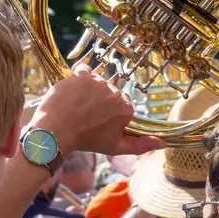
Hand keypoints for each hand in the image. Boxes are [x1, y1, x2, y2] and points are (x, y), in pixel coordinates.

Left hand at [30, 63, 163, 156]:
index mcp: (125, 109)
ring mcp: (97, 81)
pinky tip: (73, 92)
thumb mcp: (115, 147)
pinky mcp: (81, 74)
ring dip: (88, 90)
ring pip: (96, 82)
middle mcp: (115, 92)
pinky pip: (83, 71)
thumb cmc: (85, 141)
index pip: (121, 106)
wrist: (55, 132)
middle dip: (99, 102)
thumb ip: (140, 145)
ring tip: (77, 106)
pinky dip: (78, 78)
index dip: (108, 114)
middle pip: (109, 93)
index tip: (98, 122)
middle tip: (85, 115)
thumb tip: (162, 143)